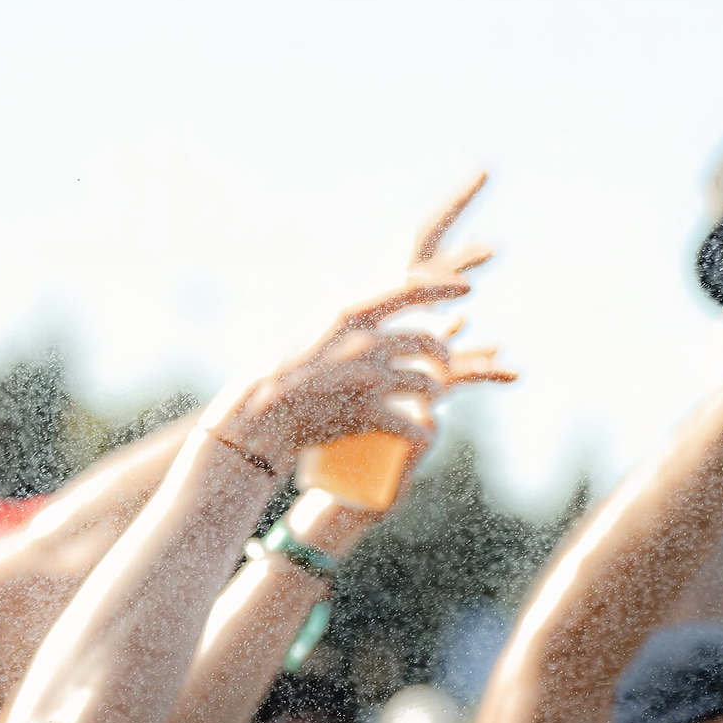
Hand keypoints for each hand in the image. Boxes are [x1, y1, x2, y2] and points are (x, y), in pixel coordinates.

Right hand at [214, 176, 511, 467]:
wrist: (256, 414)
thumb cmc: (280, 369)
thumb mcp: (311, 325)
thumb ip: (345, 312)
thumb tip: (374, 295)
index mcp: (347, 312)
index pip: (409, 289)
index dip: (442, 287)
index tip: (465, 288)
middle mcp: (362, 341)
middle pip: (427, 343)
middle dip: (442, 356)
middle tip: (443, 364)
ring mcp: (367, 378)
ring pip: (425, 383)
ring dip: (433, 392)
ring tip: (430, 397)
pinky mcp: (366, 414)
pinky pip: (412, 424)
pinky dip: (420, 432)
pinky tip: (421, 436)